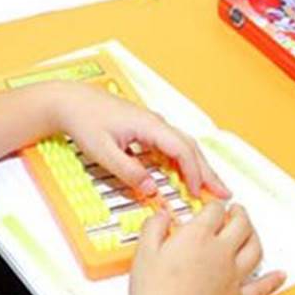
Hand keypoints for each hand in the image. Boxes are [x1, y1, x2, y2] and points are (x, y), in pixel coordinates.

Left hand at [53, 83, 228, 200]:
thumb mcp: (102, 152)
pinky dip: (183, 161)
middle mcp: (155, 122)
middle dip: (208, 171)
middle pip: (190, 147)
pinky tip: (185, 175)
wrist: (70, 101)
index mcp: (149, 125)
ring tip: (212, 186)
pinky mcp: (145, 128)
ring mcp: (151, 124)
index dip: (194, 173)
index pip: (182, 150)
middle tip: (224, 192)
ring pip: (183, 146)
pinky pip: (171, 146)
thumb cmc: (84, 120)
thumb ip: (127, 171)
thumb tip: (150, 189)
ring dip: (198, 166)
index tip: (199, 193)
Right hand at [125, 203, 284, 294]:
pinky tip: (280, 276)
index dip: (215, 205)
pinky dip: (272, 280)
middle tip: (237, 210)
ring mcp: (232, 277)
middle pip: (241, 225)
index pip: (215, 210)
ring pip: (255, 249)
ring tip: (251, 231)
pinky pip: (261, 288)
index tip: (212, 205)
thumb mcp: (143, 252)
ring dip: (256, 236)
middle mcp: (220, 253)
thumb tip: (161, 216)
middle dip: (240, 213)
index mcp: (197, 237)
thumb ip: (153, 228)